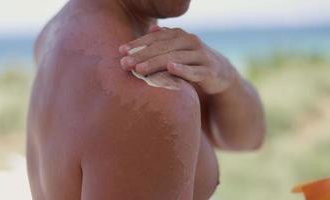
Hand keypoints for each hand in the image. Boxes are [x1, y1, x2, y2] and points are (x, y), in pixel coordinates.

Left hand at [119, 25, 237, 93]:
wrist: (219, 73)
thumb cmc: (190, 60)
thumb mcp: (177, 49)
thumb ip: (165, 40)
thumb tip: (151, 29)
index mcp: (179, 35)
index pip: (155, 38)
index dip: (138, 43)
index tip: (121, 51)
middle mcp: (190, 41)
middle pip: (162, 47)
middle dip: (142, 55)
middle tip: (125, 64)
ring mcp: (200, 55)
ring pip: (175, 58)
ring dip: (155, 63)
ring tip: (139, 69)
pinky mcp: (208, 70)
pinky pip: (194, 70)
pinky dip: (183, 69)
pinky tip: (171, 68)